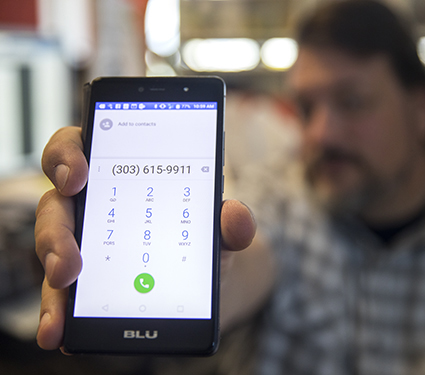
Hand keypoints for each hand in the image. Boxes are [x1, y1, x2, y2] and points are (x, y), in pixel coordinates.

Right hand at [35, 126, 255, 349]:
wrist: (207, 286)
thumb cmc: (203, 243)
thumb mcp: (220, 231)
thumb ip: (232, 221)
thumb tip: (236, 217)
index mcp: (120, 178)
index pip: (79, 148)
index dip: (67, 154)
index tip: (79, 175)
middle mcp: (93, 208)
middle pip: (55, 205)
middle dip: (57, 231)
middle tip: (71, 262)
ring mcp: (84, 246)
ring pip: (50, 250)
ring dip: (52, 273)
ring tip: (64, 301)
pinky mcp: (83, 285)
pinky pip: (61, 294)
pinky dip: (57, 312)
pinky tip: (60, 331)